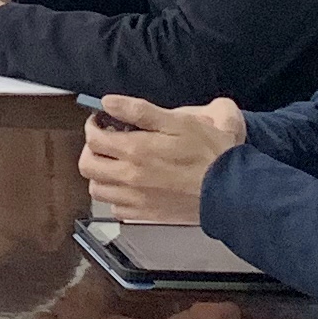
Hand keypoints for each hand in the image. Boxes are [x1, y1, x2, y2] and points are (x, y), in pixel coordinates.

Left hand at [77, 95, 245, 224]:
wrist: (230, 190)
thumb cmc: (209, 154)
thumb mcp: (178, 121)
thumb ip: (139, 111)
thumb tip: (109, 102)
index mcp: (135, 150)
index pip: (93, 138)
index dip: (93, 125)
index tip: (102, 121)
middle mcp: (129, 177)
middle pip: (87, 166)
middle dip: (91, 150)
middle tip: (106, 141)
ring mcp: (136, 199)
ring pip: (97, 189)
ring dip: (101, 174)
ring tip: (115, 163)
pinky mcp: (146, 216)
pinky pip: (115, 208)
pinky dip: (116, 197)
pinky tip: (129, 186)